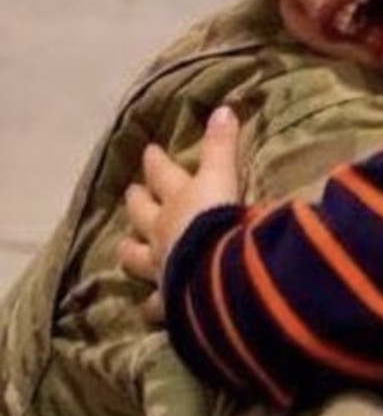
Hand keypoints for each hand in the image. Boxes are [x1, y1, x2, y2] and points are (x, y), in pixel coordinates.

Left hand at [119, 105, 242, 322]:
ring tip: (125, 247)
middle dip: (137, 201)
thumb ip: (224, 145)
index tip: (148, 151)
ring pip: (138, 257)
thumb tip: (223, 107)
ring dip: (132, 250)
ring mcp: (162, 265)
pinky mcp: (169, 297)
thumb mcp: (225, 176)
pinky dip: (152, 304)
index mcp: (180, 200)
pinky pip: (156, 303)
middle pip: (143, 213)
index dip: (157, 163)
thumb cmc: (222, 219)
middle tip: (131, 193)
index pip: (164, 175)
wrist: (215, 269)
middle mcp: (164, 230)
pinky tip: (148, 307)